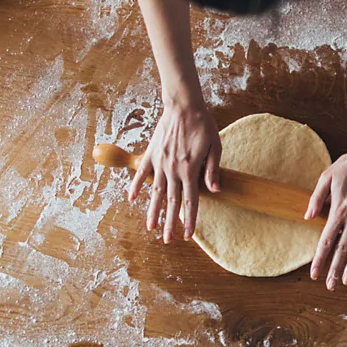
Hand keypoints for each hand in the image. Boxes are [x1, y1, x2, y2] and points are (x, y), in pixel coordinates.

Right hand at [129, 98, 220, 242]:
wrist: (183, 105)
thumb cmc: (202, 125)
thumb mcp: (215, 146)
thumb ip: (212, 170)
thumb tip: (215, 191)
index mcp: (190, 170)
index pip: (190, 201)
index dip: (190, 220)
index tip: (188, 236)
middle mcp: (173, 170)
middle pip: (171, 202)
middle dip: (169, 223)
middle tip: (167, 240)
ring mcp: (160, 162)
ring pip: (155, 192)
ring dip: (152, 211)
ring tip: (150, 227)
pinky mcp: (151, 153)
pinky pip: (141, 173)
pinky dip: (135, 186)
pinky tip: (132, 199)